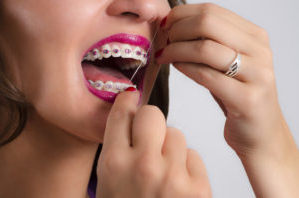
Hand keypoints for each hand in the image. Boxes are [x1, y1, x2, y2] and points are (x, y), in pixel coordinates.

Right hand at [96, 90, 210, 197]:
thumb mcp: (109, 183)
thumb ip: (118, 149)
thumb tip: (130, 114)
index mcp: (114, 166)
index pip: (121, 115)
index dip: (127, 101)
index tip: (131, 98)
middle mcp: (142, 167)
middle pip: (153, 114)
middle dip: (151, 121)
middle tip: (149, 135)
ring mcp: (173, 178)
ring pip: (176, 134)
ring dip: (170, 146)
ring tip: (164, 170)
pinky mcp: (198, 188)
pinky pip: (193, 154)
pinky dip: (186, 164)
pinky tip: (178, 183)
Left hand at [155, 3, 298, 196]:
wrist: (260, 133)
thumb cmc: (239, 97)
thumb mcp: (229, 64)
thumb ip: (210, 44)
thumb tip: (174, 27)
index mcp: (254, 36)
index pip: (212, 11)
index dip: (182, 14)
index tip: (165, 24)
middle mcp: (259, 50)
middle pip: (208, 23)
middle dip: (177, 30)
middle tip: (163, 41)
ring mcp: (256, 75)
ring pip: (205, 48)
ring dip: (176, 49)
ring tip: (163, 56)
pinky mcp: (248, 99)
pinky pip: (206, 75)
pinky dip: (185, 67)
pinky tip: (175, 66)